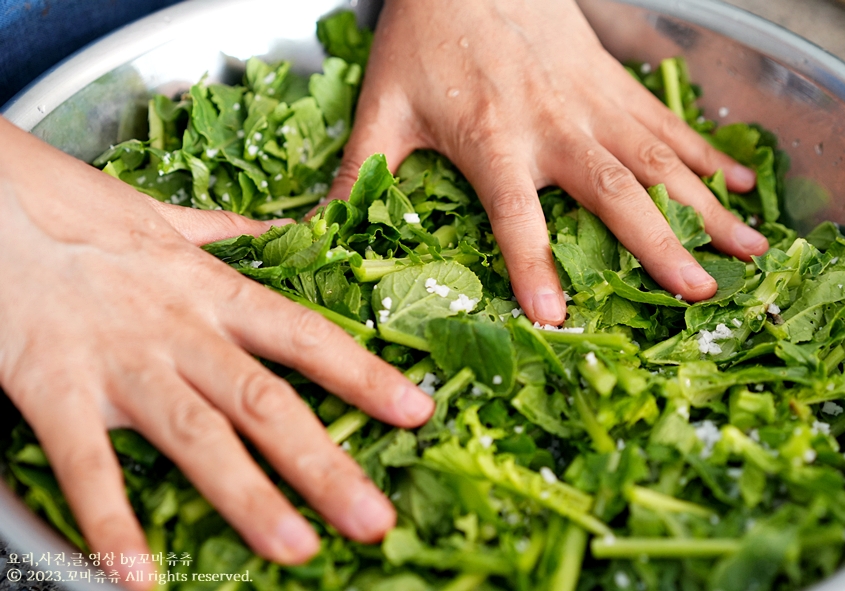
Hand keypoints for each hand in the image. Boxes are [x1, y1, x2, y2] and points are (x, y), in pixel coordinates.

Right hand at [0, 117, 434, 588]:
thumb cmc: (85, 215)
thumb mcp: (172, 222)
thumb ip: (233, 235)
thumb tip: (285, 231)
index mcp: (214, 291)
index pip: (307, 337)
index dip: (366, 375)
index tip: (418, 412)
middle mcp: (181, 331)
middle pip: (267, 402)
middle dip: (325, 465)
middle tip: (374, 521)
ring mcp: (121, 363)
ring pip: (198, 437)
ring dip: (249, 498)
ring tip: (297, 550)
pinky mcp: (54, 388)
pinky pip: (87, 465)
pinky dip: (112, 523)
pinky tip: (138, 580)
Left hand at [328, 0, 768, 323]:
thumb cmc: (428, 35)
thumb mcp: (384, 106)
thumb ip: (361, 172)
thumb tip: (316, 232)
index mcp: (493, 137)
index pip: (515, 211)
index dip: (533, 262)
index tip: (556, 315)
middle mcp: (555, 126)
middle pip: (612, 190)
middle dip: (659, 242)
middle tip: (699, 291)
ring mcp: (595, 105)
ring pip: (659, 160)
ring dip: (708, 207)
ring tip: (752, 250)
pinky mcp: (615, 86)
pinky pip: (669, 125)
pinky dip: (708, 156)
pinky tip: (742, 186)